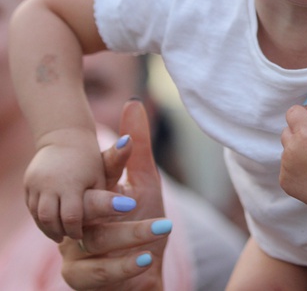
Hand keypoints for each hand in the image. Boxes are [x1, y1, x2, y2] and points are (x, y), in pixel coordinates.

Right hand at [24, 129, 104, 241]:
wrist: (66, 137)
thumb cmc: (91, 161)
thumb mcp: (104, 174)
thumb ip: (111, 195)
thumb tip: (132, 206)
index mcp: (71, 184)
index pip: (71, 218)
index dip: (76, 231)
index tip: (82, 237)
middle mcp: (49, 184)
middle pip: (49, 219)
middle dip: (59, 232)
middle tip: (68, 239)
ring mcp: (35, 184)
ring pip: (37, 215)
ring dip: (48, 227)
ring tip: (59, 234)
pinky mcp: (27, 183)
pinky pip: (31, 207)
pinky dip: (40, 217)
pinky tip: (51, 223)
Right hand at [59, 100, 170, 289]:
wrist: (146, 275)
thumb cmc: (146, 225)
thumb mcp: (147, 186)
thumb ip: (139, 150)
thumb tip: (134, 102)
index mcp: (94, 193)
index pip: (98, 172)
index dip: (113, 159)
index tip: (129, 144)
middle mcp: (80, 220)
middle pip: (87, 208)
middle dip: (109, 203)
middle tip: (135, 200)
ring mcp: (75, 250)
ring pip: (95, 241)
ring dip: (129, 236)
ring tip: (162, 229)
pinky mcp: (80, 277)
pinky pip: (96, 273)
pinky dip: (122, 266)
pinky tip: (145, 258)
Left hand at [280, 91, 306, 213]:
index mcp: (304, 132)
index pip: (293, 112)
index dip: (303, 116)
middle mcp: (291, 148)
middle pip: (287, 131)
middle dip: (299, 133)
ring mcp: (286, 166)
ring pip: (286, 150)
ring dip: (296, 151)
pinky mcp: (284, 181)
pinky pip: (285, 168)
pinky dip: (294, 169)